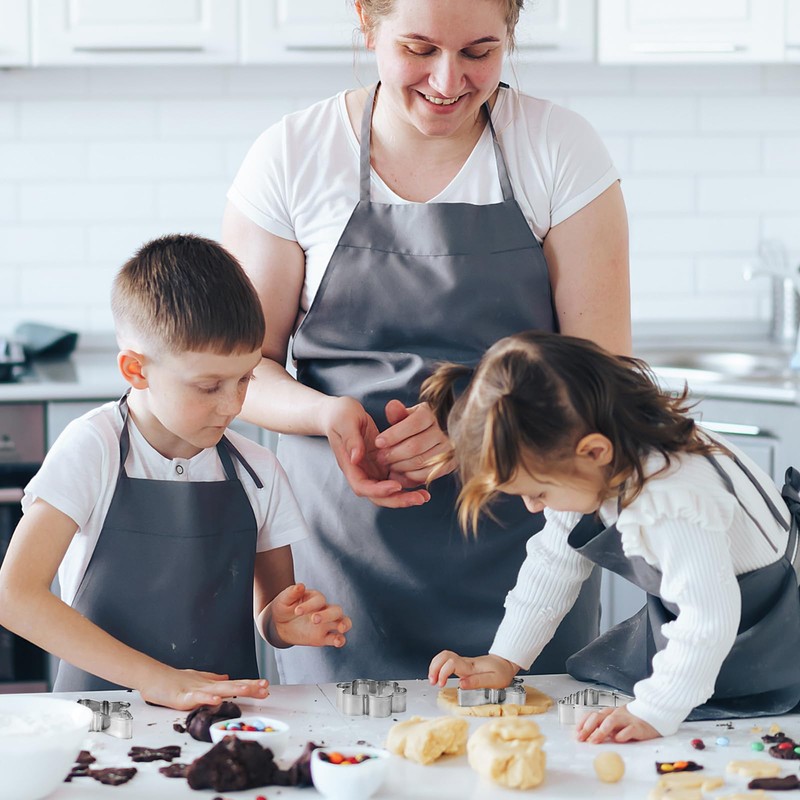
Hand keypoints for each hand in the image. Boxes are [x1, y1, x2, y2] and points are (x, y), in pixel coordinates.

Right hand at [140, 668, 269, 710]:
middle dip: (248, 687)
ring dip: (233, 690)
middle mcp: (206, 686)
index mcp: (210, 685)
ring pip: (217, 690)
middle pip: (230, 687)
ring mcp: (194, 690)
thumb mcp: (197, 679)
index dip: (249, 685)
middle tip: (265, 687)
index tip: (265, 686)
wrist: (153, 677)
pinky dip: (206, 699)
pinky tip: (216, 700)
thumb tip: (228, 677)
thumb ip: (213, 679)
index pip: (234, 685)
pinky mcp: (181, 697)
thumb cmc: (174, 680)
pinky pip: (196, 698)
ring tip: (247, 690)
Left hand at [265, 583, 351, 647]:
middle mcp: (324, 609)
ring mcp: (326, 624)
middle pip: (335, 610)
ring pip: (343, 621)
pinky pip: (336, 638)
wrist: (279, 624)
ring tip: (341, 628)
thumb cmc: (283, 607)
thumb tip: (300, 586)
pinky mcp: (323, 637)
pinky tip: (337, 642)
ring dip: (344, 624)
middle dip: (327, 615)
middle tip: (314, 619)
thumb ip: (292, 593)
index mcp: (316, 598)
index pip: (319, 600)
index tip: (297, 612)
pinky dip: (340, 640)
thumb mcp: (285, 599)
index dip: (309, 606)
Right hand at [323, 396, 429, 507]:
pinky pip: (395, 479)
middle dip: (398, 500)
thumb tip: (356, 458)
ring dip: (405, 496)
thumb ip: (351, 439)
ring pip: (388, 491)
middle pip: (378, 496)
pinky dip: (408, 483)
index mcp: (349, 465)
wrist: (340, 412)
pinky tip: (423, 483)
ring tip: (425, 497)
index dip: (379, 490)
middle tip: (420, 499)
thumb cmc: (340, 414)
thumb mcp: (345, 421)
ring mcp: (371, 470)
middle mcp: (361, 472)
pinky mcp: (381, 464)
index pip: (362, 486)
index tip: (396, 486)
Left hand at [374, 400, 455, 486]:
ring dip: (401, 466)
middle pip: (415, 446)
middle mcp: (441, 431)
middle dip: (394, 454)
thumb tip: (392, 405)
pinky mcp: (449, 464)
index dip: (394, 434)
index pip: (414, 423)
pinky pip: (428, 474)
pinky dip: (412, 476)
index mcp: (428, 415)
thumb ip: (396, 414)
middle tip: (381, 458)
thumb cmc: (408, 430)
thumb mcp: (401, 419)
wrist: (427, 443)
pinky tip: (401, 473)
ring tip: (390, 466)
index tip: (378, 442)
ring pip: (421, 461)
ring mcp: (447, 449)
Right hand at [428, 650, 518, 688]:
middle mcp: (465, 662)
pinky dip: (438, 666)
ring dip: (434, 666)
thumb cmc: (501, 672)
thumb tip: (461, 683)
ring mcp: (463, 662)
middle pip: (444, 656)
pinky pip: (446, 660)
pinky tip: (438, 675)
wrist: (506, 663)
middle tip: (433, 681)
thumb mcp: (494, 680)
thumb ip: (476, 682)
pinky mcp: (462, 664)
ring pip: (443, 656)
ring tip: (433, 679)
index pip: (451, 663)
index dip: (443, 672)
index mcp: (471, 666)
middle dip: (434, 667)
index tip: (441, 684)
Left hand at [575, 705, 660, 742]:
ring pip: (611, 721)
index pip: (592, 715)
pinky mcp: (638, 726)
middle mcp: (616, 714)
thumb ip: (604, 728)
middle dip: (588, 728)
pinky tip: (618, 739)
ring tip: (594, 741)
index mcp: (609, 712)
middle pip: (599, 717)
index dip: (583, 723)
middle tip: (581, 739)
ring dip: (601, 731)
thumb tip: (589, 738)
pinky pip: (629, 729)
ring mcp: (627, 719)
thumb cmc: (633, 721)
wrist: (654, 714)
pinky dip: (623, 734)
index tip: (576, 734)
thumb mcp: (616, 724)